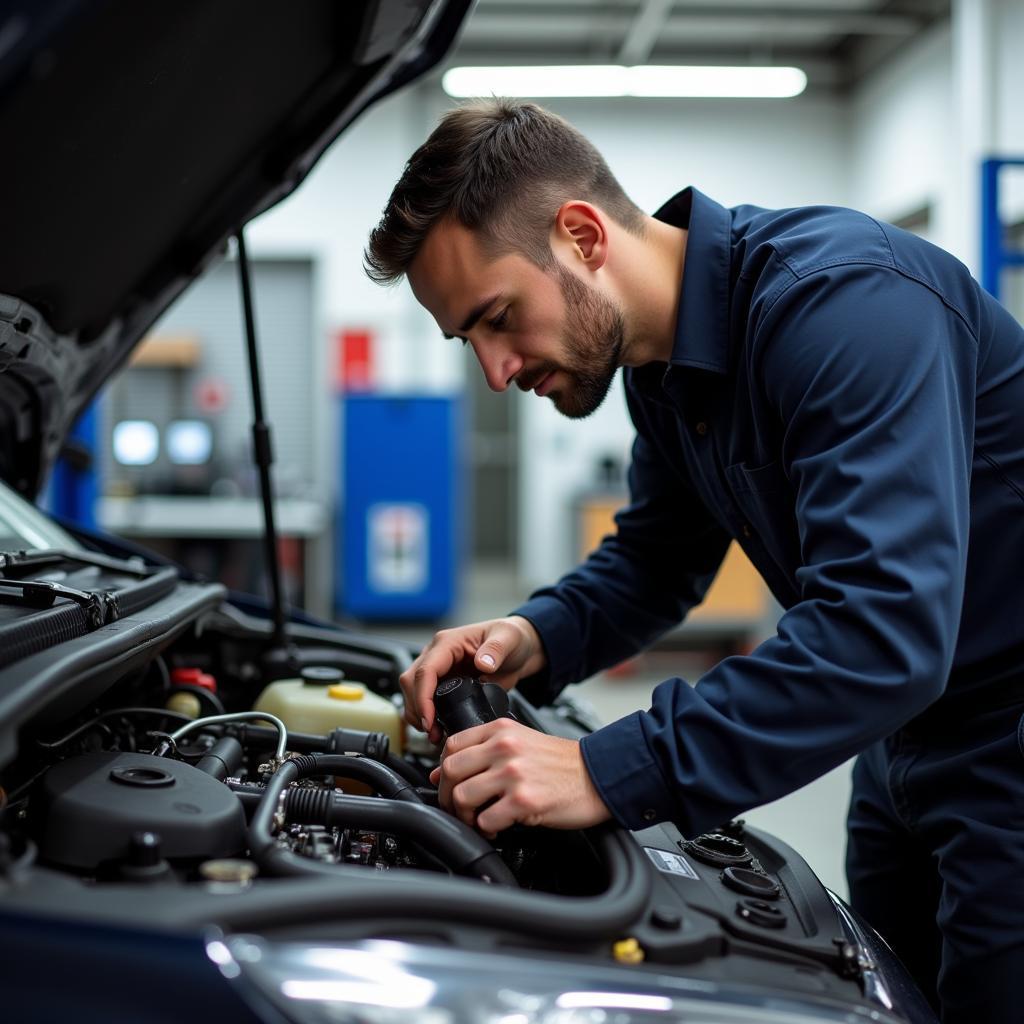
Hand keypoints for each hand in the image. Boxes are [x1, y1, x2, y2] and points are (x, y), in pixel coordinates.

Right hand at [400, 616, 545, 743]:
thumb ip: (496, 649)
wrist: (520, 648)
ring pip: (413, 692)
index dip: (423, 697)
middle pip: (412, 683)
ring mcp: (439, 669)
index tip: (429, 719)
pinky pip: (425, 699)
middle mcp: (438, 654)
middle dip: (417, 710)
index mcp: (448, 642)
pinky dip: (426, 716)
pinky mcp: (443, 682)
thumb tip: (483, 663)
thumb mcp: (508, 639)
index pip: (425, 670)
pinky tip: (437, 728)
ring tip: (435, 734)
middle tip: (432, 732)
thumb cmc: (512, 638)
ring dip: (418, 715)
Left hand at [429, 718, 610, 833]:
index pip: (451, 745)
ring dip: (465, 816)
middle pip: (451, 771)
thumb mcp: (520, 743)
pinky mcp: (525, 800)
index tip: (449, 785)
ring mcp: (514, 773)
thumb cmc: (561, 763)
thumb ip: (483, 751)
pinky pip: (486, 819)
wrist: (598, 775)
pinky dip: (487, 829)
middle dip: (447, 796)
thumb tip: (442, 772)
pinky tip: (497, 827)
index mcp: (501, 730)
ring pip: (463, 797)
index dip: (444, 770)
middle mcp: (505, 747)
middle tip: (458, 809)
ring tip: (478, 820)